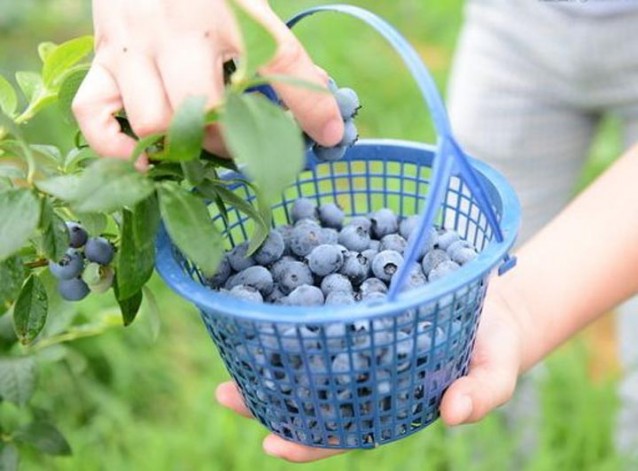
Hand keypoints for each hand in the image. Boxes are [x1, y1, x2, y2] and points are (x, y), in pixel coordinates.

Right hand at [73, 0, 343, 165]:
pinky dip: (115, 146)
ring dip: (181, 146)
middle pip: (204, 108)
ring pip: (153, 120)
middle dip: (228, 139)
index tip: (327, 136)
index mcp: (226, 13)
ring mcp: (132, 48)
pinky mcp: (101, 61)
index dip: (308, 108)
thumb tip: (329, 127)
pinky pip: (92, 114)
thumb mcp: (251, 13)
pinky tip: (144, 157)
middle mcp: (176, 31)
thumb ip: (288, 64)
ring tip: (196, 143)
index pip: (279, 62)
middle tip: (238, 142)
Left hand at [215, 284, 524, 461]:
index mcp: (388, 400)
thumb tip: (452, 414)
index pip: (343, 431)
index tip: (272, 444)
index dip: (307, 441)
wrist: (492, 298)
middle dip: (265, 396)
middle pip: (308, 391)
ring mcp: (357, 336)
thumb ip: (481, 394)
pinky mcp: (357, 297)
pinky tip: (266, 282)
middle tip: (224, 394)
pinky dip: (293, 296)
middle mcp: (363, 371)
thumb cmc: (493, 343)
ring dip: (267, 346)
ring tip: (231, 334)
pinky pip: (320, 299)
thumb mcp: (497, 368)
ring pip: (304, 347)